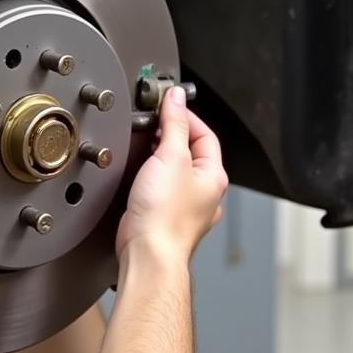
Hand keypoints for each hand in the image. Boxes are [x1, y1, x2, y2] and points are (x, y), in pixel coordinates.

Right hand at [115, 87, 228, 265]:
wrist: (148, 253)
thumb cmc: (166, 216)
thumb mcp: (171, 156)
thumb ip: (174, 124)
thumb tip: (176, 99)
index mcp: (213, 176)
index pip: (205, 135)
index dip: (185, 116)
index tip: (167, 106)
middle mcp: (204, 192)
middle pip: (190, 151)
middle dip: (170, 135)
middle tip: (152, 125)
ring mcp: (185, 205)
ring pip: (174, 170)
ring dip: (159, 157)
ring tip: (144, 149)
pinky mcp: (164, 215)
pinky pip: (160, 187)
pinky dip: (149, 177)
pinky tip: (138, 176)